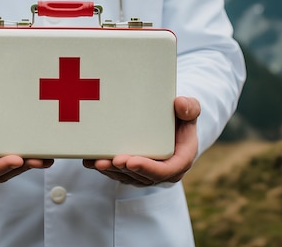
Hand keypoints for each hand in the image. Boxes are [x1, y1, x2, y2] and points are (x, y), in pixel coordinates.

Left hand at [83, 96, 199, 185]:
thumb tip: (179, 104)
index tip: (132, 161)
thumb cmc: (181, 116)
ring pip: (127, 177)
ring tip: (97, 162)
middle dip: (125, 170)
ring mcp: (147, 172)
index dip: (148, 168)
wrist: (172, 123)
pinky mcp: (134, 170)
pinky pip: (119, 173)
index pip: (165, 170)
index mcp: (180, 160)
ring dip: (112, 171)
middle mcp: (164, 171)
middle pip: (142, 177)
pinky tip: (91, 162)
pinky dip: (105, 169)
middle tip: (112, 160)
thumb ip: (190, 107)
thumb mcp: (190, 109)